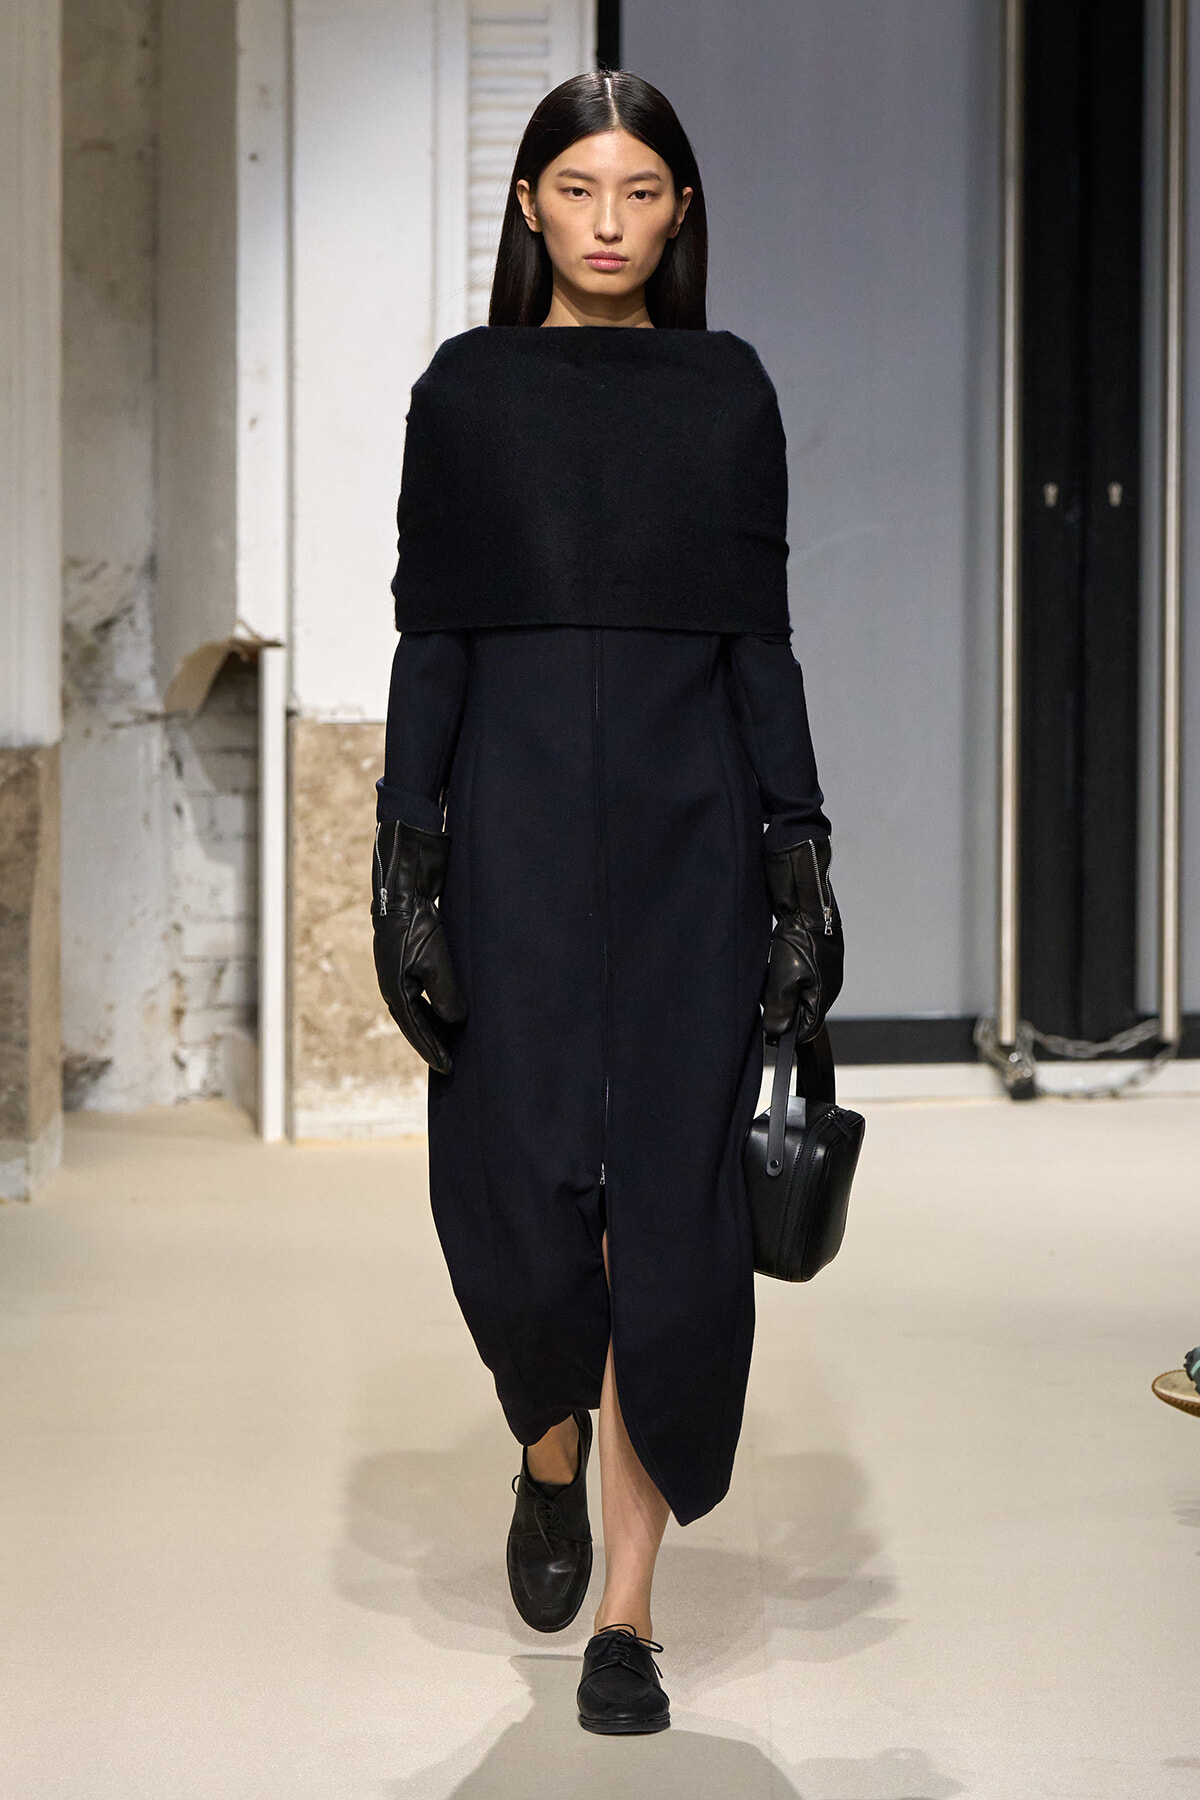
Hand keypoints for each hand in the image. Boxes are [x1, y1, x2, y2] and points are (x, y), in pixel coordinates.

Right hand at [371, 820, 466, 1073]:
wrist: (404, 888)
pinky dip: (432, 1005)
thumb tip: (454, 1021)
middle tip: (449, 1062)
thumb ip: (446, 994)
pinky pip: (419, 992)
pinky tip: (444, 1008)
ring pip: (416, 1008)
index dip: (432, 1049)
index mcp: (395, 990)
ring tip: (449, 1041)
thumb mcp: (436, 961)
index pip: (415, 1029)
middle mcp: (392, 984)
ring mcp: (397, 972)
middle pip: (413, 1023)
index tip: (448, 1069)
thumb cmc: (418, 924)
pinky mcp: (406, 959)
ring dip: (432, 1025)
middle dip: (431, 1042)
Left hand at [761, 837, 843, 1042]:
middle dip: (781, 1008)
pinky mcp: (814, 954)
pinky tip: (775, 961)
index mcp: (825, 995)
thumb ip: (780, 1008)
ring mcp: (823, 968)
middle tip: (765, 996)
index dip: (786, 1032)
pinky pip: (797, 974)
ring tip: (770, 974)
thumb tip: (777, 1032)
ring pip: (798, 992)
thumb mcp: (783, 978)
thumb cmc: (798, 937)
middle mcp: (828, 983)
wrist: (805, 899)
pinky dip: (783, 973)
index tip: (767, 1030)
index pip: (807, 1029)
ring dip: (780, 989)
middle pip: (802, 1011)